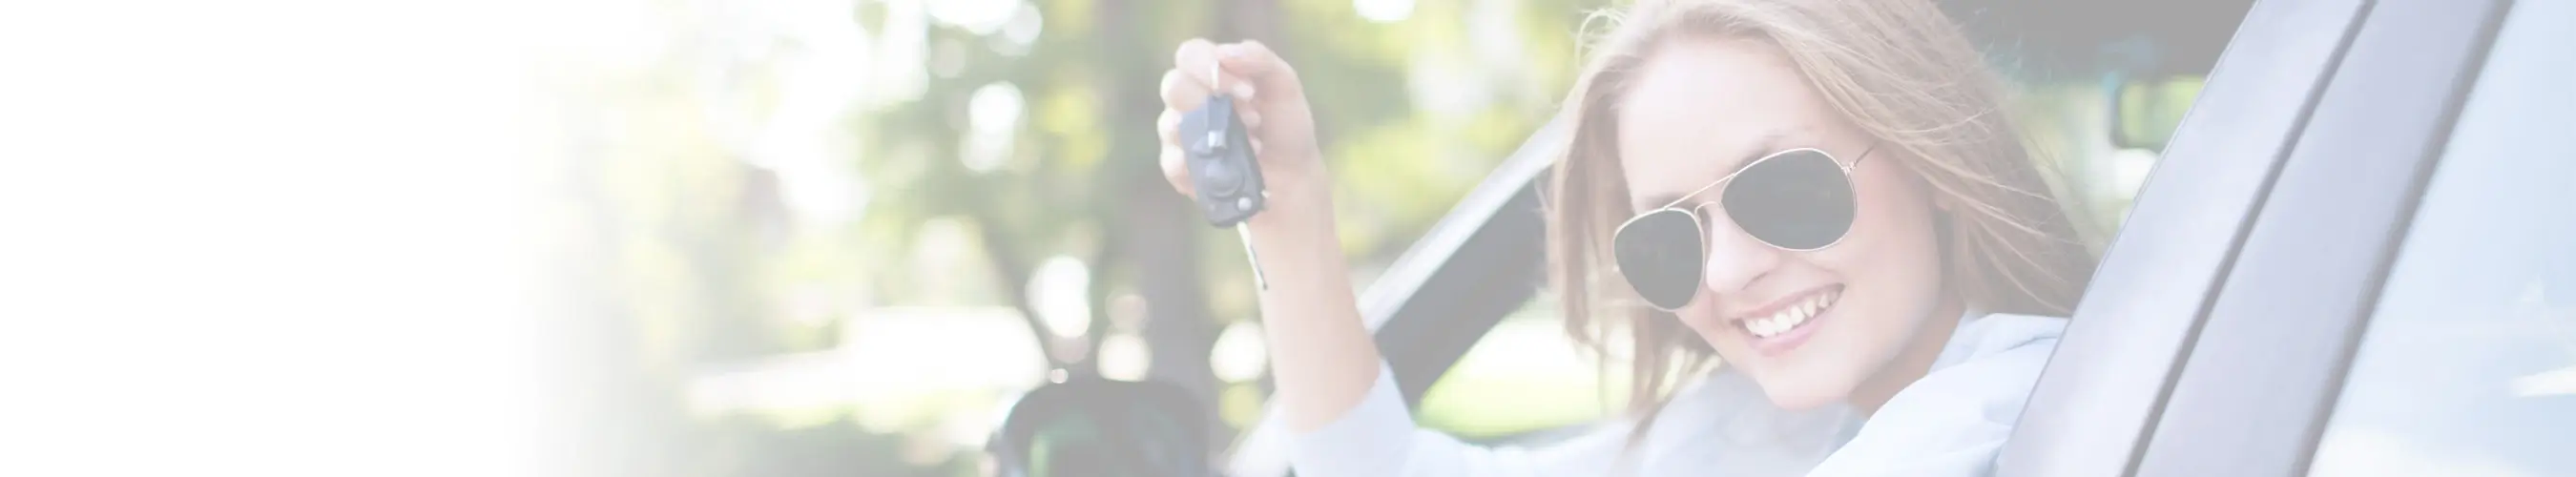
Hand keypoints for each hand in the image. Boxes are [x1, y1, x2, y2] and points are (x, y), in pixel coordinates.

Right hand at [1156, 39, 1326, 211]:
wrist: (1292, 175)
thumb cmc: (1284, 124)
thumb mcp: (1284, 85)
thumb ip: (1259, 58)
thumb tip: (1223, 53)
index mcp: (1209, 73)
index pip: (1189, 55)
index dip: (1211, 68)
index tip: (1248, 91)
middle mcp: (1188, 99)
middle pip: (1173, 86)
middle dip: (1213, 102)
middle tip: (1253, 120)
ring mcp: (1179, 134)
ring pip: (1169, 124)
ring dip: (1214, 135)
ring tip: (1252, 147)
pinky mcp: (1179, 169)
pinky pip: (1172, 163)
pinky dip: (1200, 165)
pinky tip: (1226, 168)